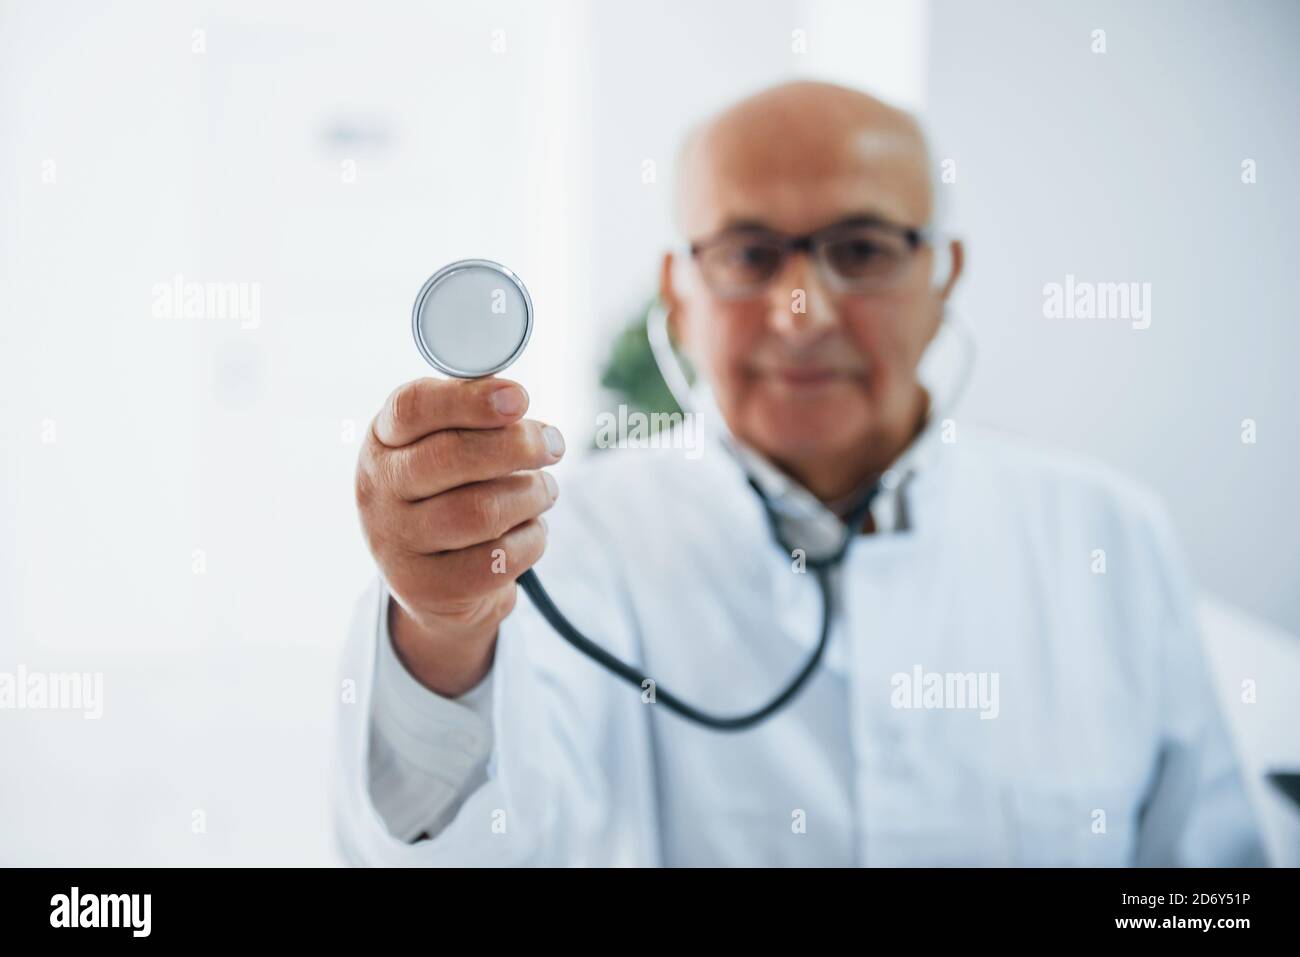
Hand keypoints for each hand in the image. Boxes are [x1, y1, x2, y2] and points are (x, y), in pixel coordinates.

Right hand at [355, 376, 563, 695]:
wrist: (435, 584)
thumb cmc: (450, 496)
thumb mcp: (447, 449)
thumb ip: (475, 421)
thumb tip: (516, 402)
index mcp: (383, 442)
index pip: (413, 408)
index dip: (469, 399)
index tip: (520, 397)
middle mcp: (378, 491)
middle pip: (451, 457)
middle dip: (517, 446)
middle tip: (553, 446)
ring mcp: (396, 543)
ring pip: (479, 511)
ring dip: (531, 494)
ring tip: (545, 490)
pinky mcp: (426, 588)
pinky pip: (496, 560)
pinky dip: (531, 539)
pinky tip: (532, 529)